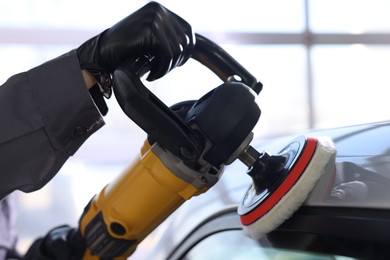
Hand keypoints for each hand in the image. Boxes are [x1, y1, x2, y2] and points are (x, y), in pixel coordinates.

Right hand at [77, 1, 193, 80]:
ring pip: (177, 50)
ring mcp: (155, 17)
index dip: (187, 51)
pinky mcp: (151, 29)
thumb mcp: (147, 38)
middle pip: (185, 41)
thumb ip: (165, 36)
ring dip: (167, 68)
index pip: (187, 30)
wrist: (101, 53)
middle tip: (161, 70)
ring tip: (154, 73)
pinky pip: (168, 55)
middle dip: (176, 61)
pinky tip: (151, 75)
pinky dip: (162, 70)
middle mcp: (159, 10)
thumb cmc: (124, 49)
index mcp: (159, 10)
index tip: (176, 64)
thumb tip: (188, 47)